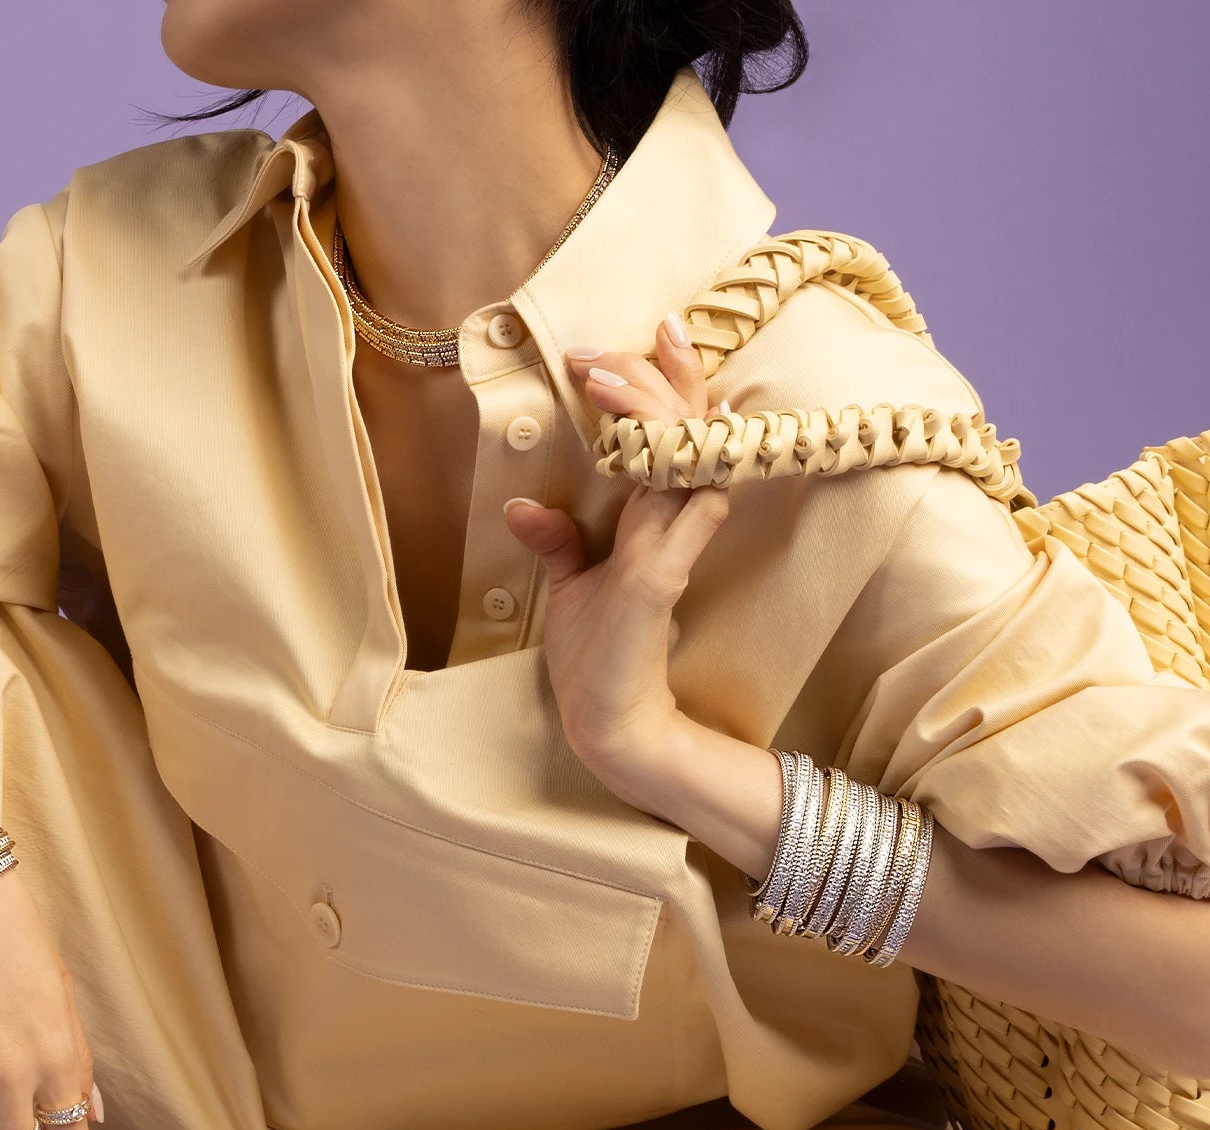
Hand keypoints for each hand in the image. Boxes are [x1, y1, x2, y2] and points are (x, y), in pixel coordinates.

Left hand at [502, 311, 732, 790]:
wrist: (607, 719)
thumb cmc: (597, 655)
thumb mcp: (569, 585)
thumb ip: (558, 541)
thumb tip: (521, 503)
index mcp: (652, 519)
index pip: (673, 433)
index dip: (670, 381)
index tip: (650, 330)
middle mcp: (671, 525)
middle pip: (687, 431)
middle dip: (661, 378)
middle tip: (631, 338)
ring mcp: (671, 550)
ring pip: (685, 460)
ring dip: (653, 413)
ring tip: (610, 377)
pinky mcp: (659, 581)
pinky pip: (687, 516)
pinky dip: (685, 477)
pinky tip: (680, 443)